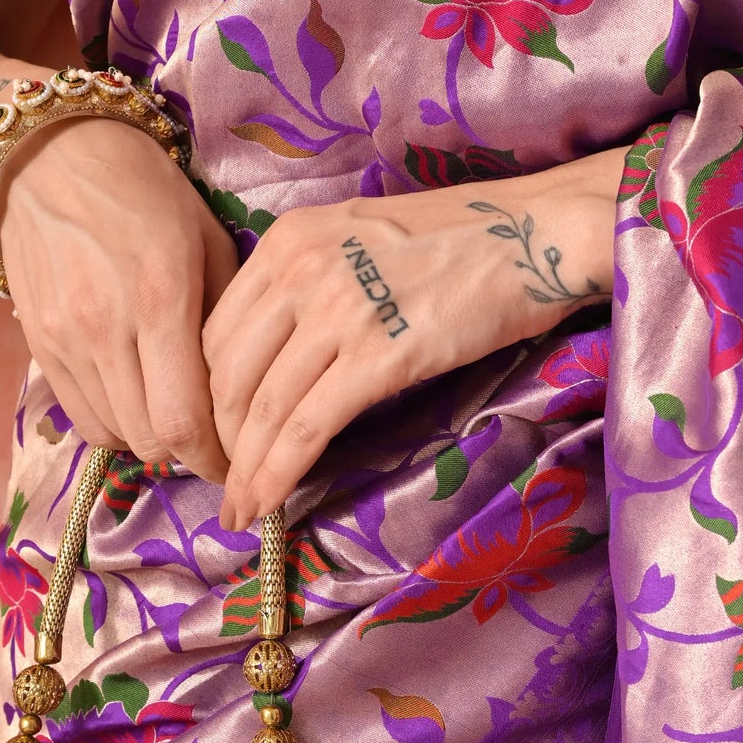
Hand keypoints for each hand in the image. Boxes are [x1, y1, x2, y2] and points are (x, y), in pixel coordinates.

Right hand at [0, 105, 237, 479]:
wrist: (57, 158)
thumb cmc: (151, 193)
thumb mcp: (210, 240)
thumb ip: (227, 316)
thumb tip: (248, 383)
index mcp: (161, 300)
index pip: (183, 419)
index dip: (216, 456)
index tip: (242, 459)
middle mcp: (106, 330)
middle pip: (149, 438)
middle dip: (191, 454)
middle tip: (220, 445)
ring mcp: (64, 341)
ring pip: (113, 434)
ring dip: (153, 441)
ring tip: (183, 423)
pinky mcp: (38, 345)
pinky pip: (80, 416)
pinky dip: (116, 424)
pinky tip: (141, 403)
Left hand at [206, 145, 626, 531]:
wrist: (536, 233)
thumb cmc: (464, 236)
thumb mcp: (359, 236)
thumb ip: (310, 279)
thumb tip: (280, 353)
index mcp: (290, 237)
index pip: (217, 329)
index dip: (207, 393)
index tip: (216, 432)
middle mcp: (300, 268)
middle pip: (226, 372)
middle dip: (217, 438)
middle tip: (223, 480)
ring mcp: (337, 310)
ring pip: (261, 408)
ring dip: (243, 470)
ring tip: (239, 509)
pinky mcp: (379, 355)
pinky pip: (305, 428)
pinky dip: (277, 474)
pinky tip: (267, 504)